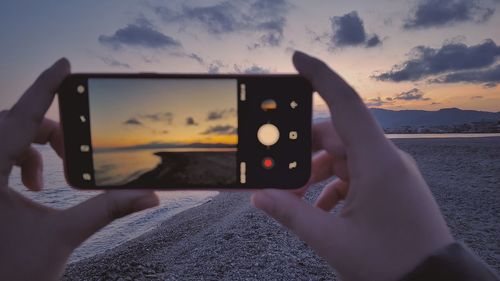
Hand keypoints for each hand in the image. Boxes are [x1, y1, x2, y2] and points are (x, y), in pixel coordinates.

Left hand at [0, 59, 158, 280]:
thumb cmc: (12, 274)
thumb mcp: (64, 236)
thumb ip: (108, 210)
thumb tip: (149, 195)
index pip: (19, 119)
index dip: (45, 88)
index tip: (65, 65)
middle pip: (9, 125)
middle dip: (43, 129)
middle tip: (68, 148)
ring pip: (0, 138)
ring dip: (28, 147)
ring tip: (44, 178)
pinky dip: (17, 162)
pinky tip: (30, 187)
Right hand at [252, 52, 453, 280]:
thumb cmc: (391, 263)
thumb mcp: (332, 240)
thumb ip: (291, 215)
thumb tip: (260, 196)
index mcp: (377, 161)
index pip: (345, 103)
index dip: (320, 76)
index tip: (296, 60)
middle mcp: (386, 159)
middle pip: (335, 135)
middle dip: (301, 150)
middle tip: (277, 168)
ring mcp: (389, 173)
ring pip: (343, 157)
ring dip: (314, 173)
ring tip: (292, 199)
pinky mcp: (389, 188)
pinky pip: (354, 176)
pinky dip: (332, 187)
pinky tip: (317, 210)